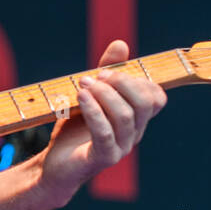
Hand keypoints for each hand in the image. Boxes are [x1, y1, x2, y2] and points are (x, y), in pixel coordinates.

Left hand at [38, 39, 166, 207]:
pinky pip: (105, 133)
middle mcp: (133, 133)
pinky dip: (93, 111)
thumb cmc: (75, 129)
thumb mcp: (90, 95)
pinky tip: (80, 97)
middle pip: (144, 103)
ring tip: (81, 85)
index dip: (137, 79)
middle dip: (120, 82)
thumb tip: (121, 44)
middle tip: (94, 76)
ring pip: (125, 116)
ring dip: (102, 94)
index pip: (156, 97)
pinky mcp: (103, 159)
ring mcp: (121, 148)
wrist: (55, 165)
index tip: (108, 71)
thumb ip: (106, 71)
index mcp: (135, 119)